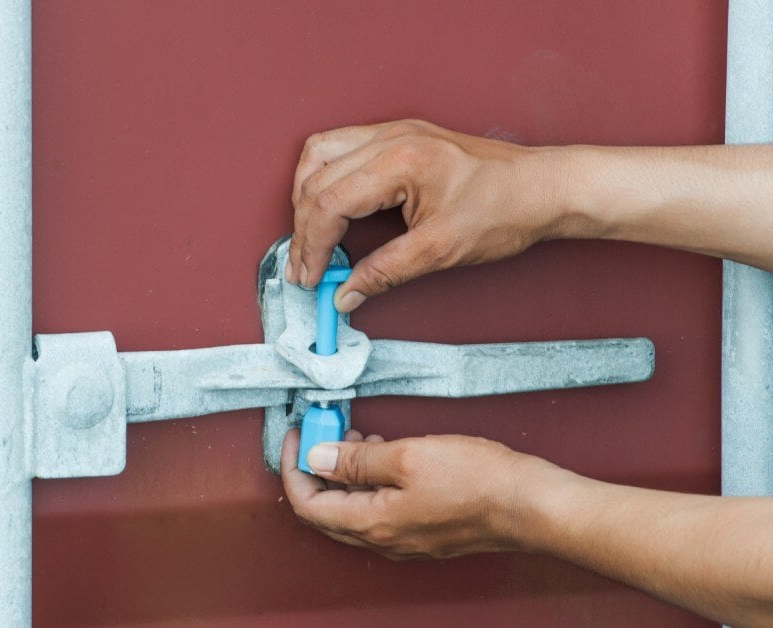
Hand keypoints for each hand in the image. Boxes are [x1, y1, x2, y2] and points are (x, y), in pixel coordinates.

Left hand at [281, 428, 556, 559]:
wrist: (529, 504)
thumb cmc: (478, 481)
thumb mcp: (407, 456)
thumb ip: (357, 459)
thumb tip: (318, 458)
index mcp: (372, 524)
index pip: (307, 504)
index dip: (293, 468)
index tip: (297, 437)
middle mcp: (385, 539)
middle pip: (327, 509)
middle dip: (316, 468)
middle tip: (322, 432)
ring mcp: (405, 538)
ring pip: (354, 508)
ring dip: (345, 472)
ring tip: (354, 435)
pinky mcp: (423, 530)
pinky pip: (380, 508)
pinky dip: (370, 480)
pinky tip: (384, 453)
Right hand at [286, 120, 569, 311]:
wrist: (544, 188)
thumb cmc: (506, 210)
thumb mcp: (441, 251)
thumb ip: (386, 272)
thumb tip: (346, 292)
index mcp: (400, 161)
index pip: (328, 202)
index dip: (311, 246)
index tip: (310, 278)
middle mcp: (390, 138)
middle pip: (316, 180)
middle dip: (303, 229)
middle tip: (304, 269)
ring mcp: (393, 132)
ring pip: (318, 155)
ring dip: (304, 198)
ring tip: (308, 238)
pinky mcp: (398, 136)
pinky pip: (339, 148)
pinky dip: (322, 180)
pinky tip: (326, 207)